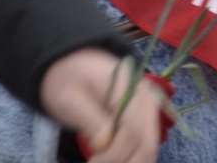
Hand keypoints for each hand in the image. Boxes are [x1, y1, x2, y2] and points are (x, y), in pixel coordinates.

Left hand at [39, 48, 160, 161]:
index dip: (113, 155)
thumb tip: (105, 143)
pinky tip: (115, 160)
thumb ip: (90, 119)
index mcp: (130, 89)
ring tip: (103, 161)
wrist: (71, 63)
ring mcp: (148, 111)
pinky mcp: (143, 120)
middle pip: (147, 145)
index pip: (132, 132)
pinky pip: (145, 147)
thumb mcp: (71, 97)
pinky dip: (132, 159)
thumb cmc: (68, 78)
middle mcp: (147, 100)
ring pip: (149, 149)